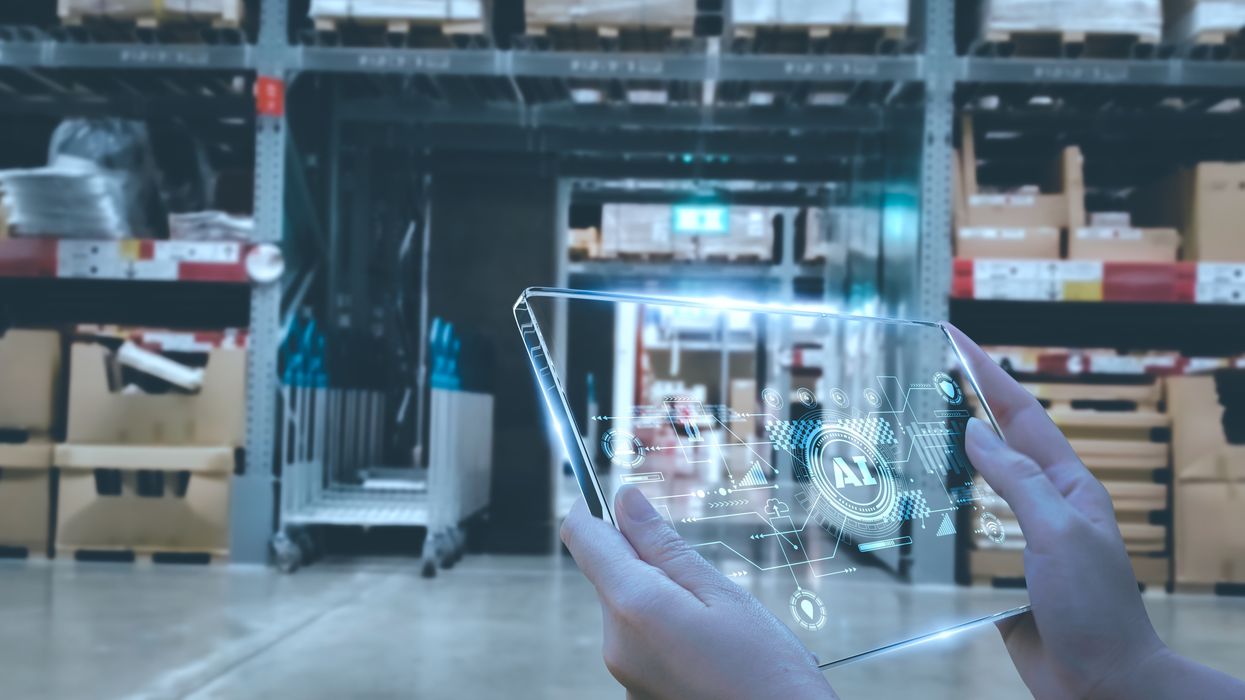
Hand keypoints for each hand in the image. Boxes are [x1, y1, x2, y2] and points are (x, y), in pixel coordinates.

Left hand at [561, 487, 836, 699]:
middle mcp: (615, 642)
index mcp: (634, 606)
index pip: (583, 538)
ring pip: (627, 606)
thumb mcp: (721, 593)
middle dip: (646, 562)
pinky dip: (666, 632)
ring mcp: (622, 673)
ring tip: (715, 624)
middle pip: (609, 573)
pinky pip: (640, 641)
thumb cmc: (766, 671)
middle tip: (703, 581)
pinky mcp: (635, 692)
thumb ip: (664, 546)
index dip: (595, 509)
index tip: (619, 501)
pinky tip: (709, 650)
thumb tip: (625, 500)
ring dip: (660, 598)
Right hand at [953, 326, 1244, 698]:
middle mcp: (1045, 506)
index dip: (987, 372)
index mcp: (1068, 486)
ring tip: (911, 431)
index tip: (955, 337)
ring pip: (979, 485)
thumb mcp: (1060, 532)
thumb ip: (1018, 480)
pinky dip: (942, 514)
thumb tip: (977, 431)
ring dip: (948, 455)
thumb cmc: (1096, 610)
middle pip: (999, 442)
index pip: (1020, 414)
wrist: (1104, 685)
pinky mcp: (1001, 574)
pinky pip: (967, 534)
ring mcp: (1023, 540)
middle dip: (967, 403)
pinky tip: (916, 511)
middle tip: (927, 373)